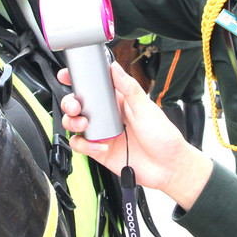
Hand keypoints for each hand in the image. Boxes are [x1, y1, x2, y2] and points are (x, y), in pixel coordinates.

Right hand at [60, 62, 213, 209]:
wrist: (168, 168)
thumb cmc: (164, 137)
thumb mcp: (146, 108)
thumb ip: (129, 88)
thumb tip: (115, 67)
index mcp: (119, 101)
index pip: (94, 86)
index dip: (78, 80)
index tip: (68, 76)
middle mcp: (108, 116)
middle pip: (78, 104)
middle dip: (70, 103)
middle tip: (76, 106)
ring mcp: (102, 133)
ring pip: (74, 124)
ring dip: (73, 122)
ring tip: (85, 125)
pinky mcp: (99, 151)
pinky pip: (81, 145)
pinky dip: (85, 145)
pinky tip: (101, 146)